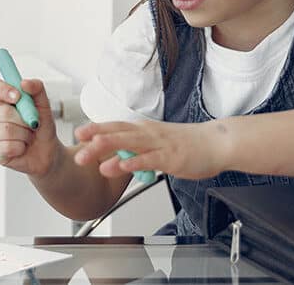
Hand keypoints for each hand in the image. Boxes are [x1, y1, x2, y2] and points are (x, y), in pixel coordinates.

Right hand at [0, 77, 58, 175]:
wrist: (48, 152)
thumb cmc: (42, 128)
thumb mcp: (45, 105)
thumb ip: (37, 89)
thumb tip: (24, 82)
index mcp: (3, 101)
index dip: (3, 90)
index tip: (18, 96)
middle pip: (3, 112)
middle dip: (24, 120)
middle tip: (31, 124)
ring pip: (6, 130)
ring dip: (25, 135)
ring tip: (27, 137)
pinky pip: (7, 146)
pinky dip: (21, 147)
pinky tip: (22, 147)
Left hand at [73, 119, 226, 180]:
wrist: (217, 143)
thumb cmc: (189, 144)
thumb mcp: (158, 145)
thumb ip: (138, 152)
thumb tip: (121, 159)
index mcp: (144, 130)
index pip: (116, 127)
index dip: (96, 129)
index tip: (79, 133)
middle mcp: (148, 134)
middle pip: (117, 134)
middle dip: (94, 141)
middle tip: (77, 149)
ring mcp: (159, 144)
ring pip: (129, 143)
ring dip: (107, 149)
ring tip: (89, 155)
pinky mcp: (170, 157)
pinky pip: (149, 159)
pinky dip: (134, 162)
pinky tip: (121, 166)